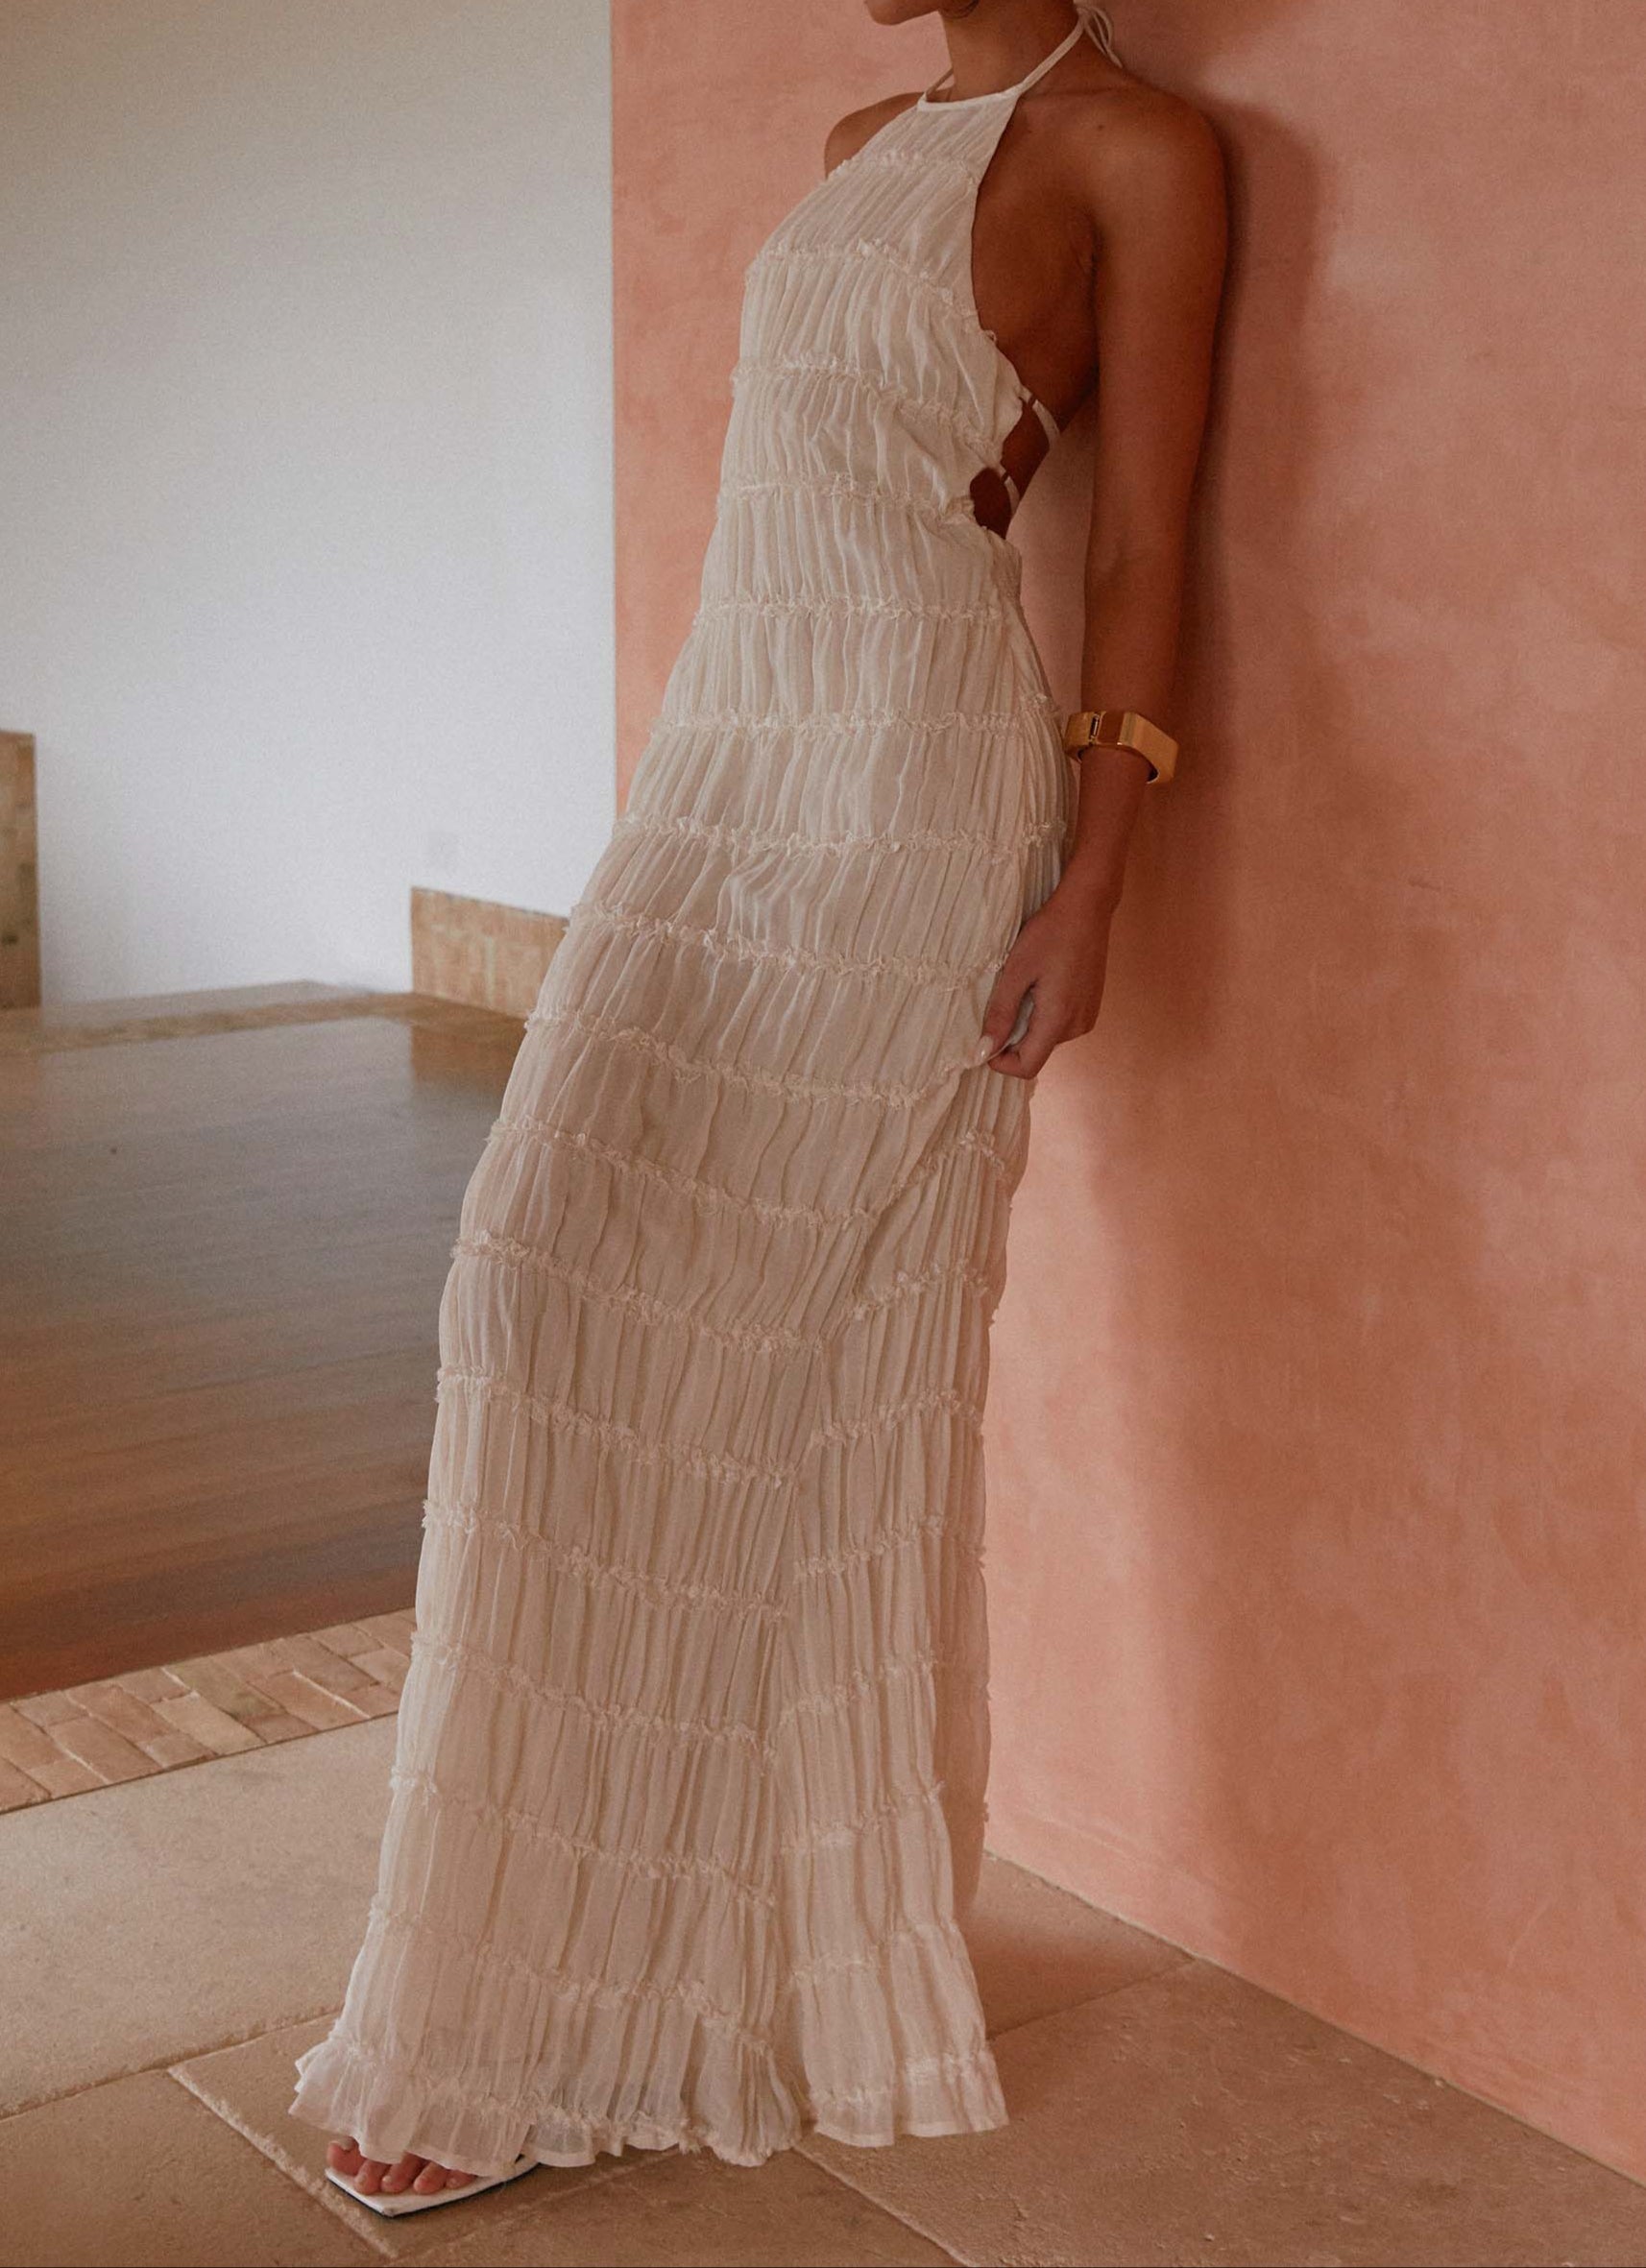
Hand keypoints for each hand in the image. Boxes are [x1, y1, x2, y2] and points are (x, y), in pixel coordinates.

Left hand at [975, 875, 1117, 1078]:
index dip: (1002, 1062)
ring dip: (1027, 1024)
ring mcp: (1087, 1017)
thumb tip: (985, 1049)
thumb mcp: (1016, 970)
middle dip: (1012, 1039)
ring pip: (1046, 1038)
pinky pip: (1059, 1024)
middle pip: (1036, 1052)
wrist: (1086, 908)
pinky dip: (1042, 1015)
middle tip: (1000, 1002)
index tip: (984, 1042)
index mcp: (1059, 1019)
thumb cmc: (1050, 933)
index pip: (1028, 1066)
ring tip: (1022, 988)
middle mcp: (1078, 1026)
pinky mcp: (1090, 1007)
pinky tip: (1039, 985)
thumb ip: (1001, 1012)